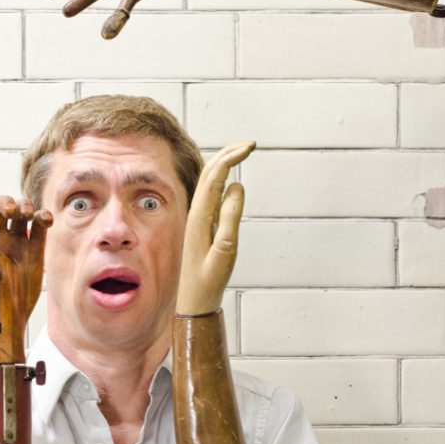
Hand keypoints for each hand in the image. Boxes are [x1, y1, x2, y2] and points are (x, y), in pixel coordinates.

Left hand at [0, 193, 51, 363]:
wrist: (4, 320)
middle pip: (2, 205)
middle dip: (7, 203)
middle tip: (11, 214)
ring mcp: (15, 241)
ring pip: (22, 212)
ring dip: (25, 206)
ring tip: (28, 215)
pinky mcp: (34, 250)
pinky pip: (39, 227)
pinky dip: (43, 218)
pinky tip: (46, 220)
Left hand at [175, 141, 254, 315]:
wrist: (193, 300)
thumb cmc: (208, 280)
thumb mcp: (224, 251)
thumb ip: (230, 218)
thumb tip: (236, 187)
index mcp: (199, 216)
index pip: (215, 176)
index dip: (232, 157)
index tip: (250, 147)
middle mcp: (196, 213)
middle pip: (209, 173)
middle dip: (229, 154)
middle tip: (250, 144)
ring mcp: (198, 218)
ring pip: (209, 182)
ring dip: (224, 164)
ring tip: (241, 153)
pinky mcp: (203, 225)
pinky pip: (211, 195)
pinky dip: (221, 179)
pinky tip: (230, 179)